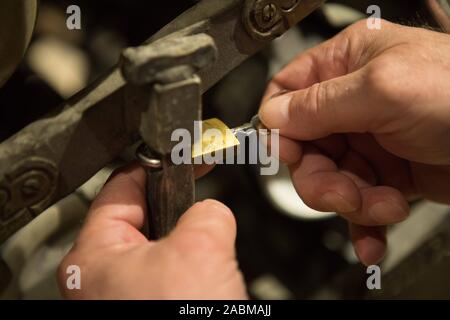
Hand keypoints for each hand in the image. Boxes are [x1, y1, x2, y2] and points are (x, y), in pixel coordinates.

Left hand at [57, 165, 246, 299]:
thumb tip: (212, 212)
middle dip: (180, 209)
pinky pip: (176, 277)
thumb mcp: (199, 248)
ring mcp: (127, 299)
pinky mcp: (152, 309)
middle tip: (203, 198)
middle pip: (144, 219)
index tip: (179, 156)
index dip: (155, 165)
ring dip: (193, 245)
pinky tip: (213, 280)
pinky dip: (197, 270)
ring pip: (164, 251)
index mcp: (94, 257)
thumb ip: (206, 213)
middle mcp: (103, 280)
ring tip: (212, 252)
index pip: (121, 188)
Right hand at [259, 20, 449, 265]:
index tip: (288, 155)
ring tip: (382, 207)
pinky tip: (373, 239)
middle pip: (305, 147)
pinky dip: (363, 225)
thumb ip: (320, 103)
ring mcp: (368, 141)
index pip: (287, 93)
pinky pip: (357, 202)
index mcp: (346, 65)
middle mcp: (352, 102)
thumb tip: (273, 116)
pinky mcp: (386, 174)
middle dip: (321, 178)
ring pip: (329, 180)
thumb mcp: (383, 90)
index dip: (281, 127)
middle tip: (342, 194)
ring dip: (351, 203)